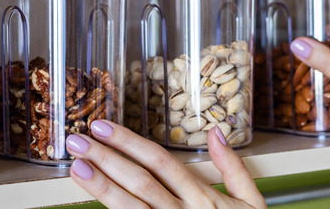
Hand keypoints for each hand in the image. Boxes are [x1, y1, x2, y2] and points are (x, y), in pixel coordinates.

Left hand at [65, 120, 266, 208]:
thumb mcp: (252, 204)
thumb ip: (234, 168)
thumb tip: (216, 132)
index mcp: (204, 199)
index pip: (161, 162)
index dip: (130, 143)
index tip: (103, 127)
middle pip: (141, 181)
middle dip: (107, 158)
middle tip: (77, 140)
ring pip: (132, 207)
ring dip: (102, 186)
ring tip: (77, 166)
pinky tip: (91, 204)